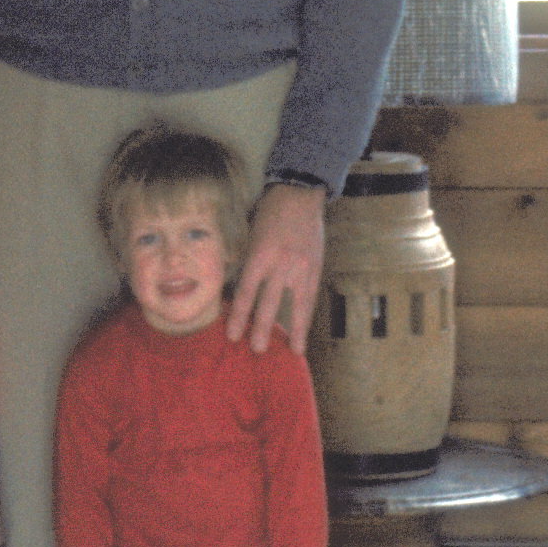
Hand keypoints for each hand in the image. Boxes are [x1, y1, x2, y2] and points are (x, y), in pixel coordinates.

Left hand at [225, 182, 325, 354]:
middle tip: (256, 350)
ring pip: (296, 305)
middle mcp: (280, 264)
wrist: (299, 195)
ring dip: (292, 330)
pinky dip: (306, 317)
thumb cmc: (269, 214)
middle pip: (268, 303)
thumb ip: (249, 263)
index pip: (246, 292)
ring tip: (291, 351)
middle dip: (262, 329)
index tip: (232, 335)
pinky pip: (310, 298)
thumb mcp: (251, 236)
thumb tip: (242, 290)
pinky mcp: (315, 268)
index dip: (238, 316)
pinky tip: (304, 332)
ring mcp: (300, 268)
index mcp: (259, 255)